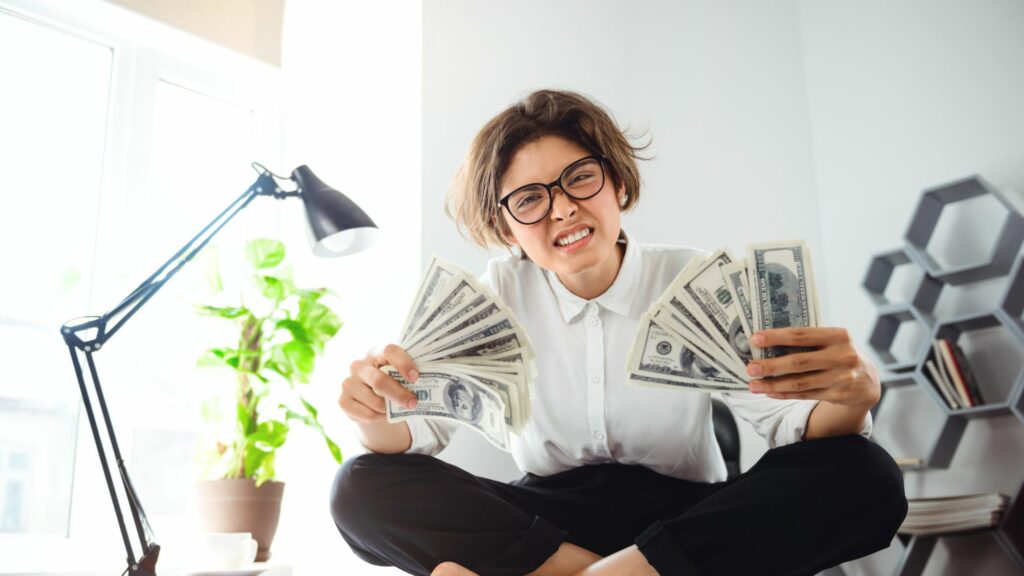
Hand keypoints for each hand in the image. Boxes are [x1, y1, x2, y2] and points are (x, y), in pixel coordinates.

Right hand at [339, 344, 419, 423]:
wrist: (369, 398)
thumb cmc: (390, 381)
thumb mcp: (398, 374)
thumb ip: (409, 375)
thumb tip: (431, 384)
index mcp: (376, 352)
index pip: (389, 351)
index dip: (403, 363)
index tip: (416, 377)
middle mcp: (359, 365)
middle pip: (379, 380)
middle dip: (399, 394)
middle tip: (413, 403)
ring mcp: (348, 382)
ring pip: (374, 401)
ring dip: (390, 410)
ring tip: (398, 411)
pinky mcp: (343, 400)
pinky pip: (366, 414)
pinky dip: (379, 418)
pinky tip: (383, 414)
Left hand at [744, 327, 879, 409]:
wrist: (868, 381)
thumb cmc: (839, 353)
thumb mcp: (832, 341)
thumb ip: (808, 340)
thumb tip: (766, 343)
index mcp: (839, 336)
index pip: (802, 335)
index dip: (777, 337)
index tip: (755, 339)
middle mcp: (843, 356)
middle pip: (799, 362)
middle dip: (771, 366)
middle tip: (750, 368)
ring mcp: (842, 378)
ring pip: (800, 383)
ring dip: (773, 385)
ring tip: (753, 385)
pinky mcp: (839, 395)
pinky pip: (804, 395)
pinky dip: (784, 394)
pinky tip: (769, 391)